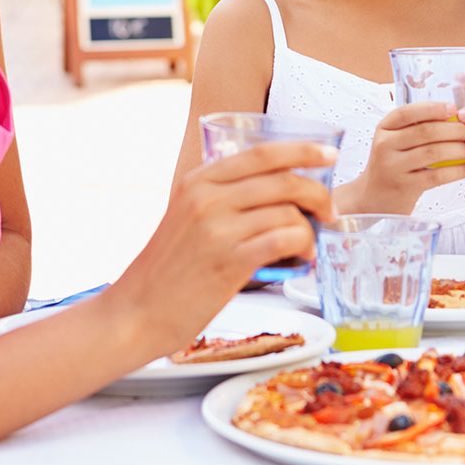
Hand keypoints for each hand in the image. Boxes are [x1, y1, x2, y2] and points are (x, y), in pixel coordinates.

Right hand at [107, 141, 335, 359]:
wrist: (135, 313)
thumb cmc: (168, 270)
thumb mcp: (188, 217)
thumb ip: (225, 198)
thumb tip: (283, 191)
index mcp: (198, 181)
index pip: (262, 153)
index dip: (302, 150)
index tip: (329, 155)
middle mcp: (208, 198)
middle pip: (284, 180)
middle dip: (318, 194)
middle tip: (329, 212)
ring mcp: (218, 229)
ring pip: (289, 212)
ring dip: (310, 230)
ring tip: (307, 246)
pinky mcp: (229, 261)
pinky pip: (285, 240)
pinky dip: (303, 247)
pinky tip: (302, 259)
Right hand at [348, 101, 464, 212]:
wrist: (374, 198)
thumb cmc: (393, 164)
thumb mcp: (395, 141)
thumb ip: (416, 126)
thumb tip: (457, 114)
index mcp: (384, 128)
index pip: (407, 112)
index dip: (433, 109)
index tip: (455, 108)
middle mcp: (385, 145)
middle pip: (426, 131)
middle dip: (456, 129)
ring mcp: (393, 167)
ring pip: (434, 152)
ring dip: (460, 149)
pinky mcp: (405, 187)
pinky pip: (437, 175)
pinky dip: (457, 171)